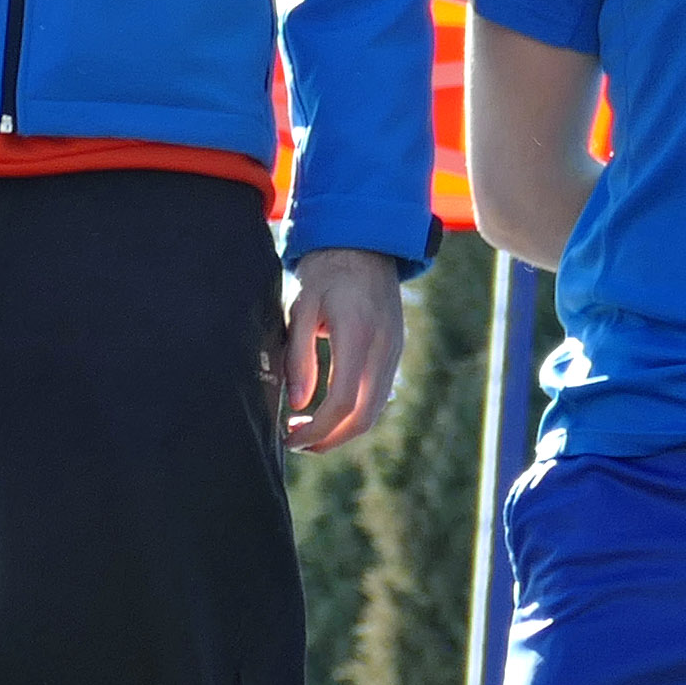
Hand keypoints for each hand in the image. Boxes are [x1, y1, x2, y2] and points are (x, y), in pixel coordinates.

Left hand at [283, 249, 406, 455]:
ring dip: (343, 429)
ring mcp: (394, 350)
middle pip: (364, 416)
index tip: (290, 437)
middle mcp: (384, 348)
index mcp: (358, 335)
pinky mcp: (395, 350)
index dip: (317, 428)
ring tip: (308, 430)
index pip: (343, 401)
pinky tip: (328, 408)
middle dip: (330, 439)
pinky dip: (355, 412)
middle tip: (296, 443)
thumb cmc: (326, 270)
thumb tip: (298, 403)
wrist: (365, 241)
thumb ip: (300, 355)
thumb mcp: (301, 306)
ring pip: (374, 409)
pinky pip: (378, 394)